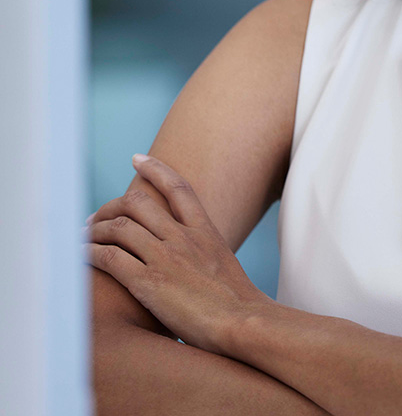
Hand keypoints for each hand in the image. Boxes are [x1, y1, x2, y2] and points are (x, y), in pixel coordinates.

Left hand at [84, 154, 269, 355]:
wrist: (241, 321)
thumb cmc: (237, 304)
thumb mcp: (224, 266)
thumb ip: (204, 254)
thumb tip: (193, 258)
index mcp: (205, 231)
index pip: (177, 188)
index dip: (156, 169)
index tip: (137, 158)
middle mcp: (184, 237)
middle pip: (139, 202)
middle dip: (112, 205)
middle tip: (97, 217)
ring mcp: (166, 257)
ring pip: (119, 227)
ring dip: (94, 230)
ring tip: (82, 237)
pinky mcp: (148, 282)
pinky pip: (110, 257)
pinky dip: (90, 252)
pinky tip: (81, 255)